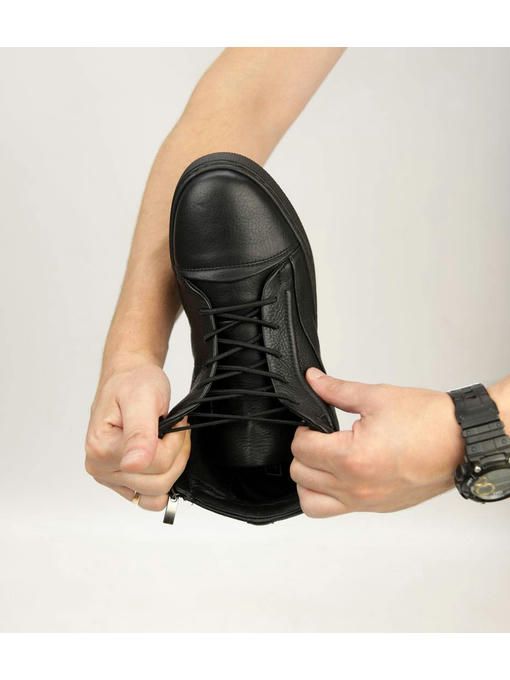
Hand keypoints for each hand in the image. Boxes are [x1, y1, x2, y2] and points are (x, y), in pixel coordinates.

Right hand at [85, 362, 189, 510]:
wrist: (128, 378)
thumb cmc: (133, 383)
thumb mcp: (142, 399)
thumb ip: (139, 433)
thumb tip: (133, 464)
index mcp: (101, 449)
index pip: (153, 465)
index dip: (174, 443)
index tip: (175, 421)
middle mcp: (100, 467)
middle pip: (157, 483)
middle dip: (176, 454)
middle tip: (174, 428)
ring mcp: (110, 477)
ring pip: (155, 494)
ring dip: (172, 467)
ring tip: (168, 440)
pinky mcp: (121, 482)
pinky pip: (148, 498)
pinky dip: (163, 480)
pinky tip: (163, 457)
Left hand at [290, 368, 464, 516]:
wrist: (462, 441)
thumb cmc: (429, 422)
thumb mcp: (376, 397)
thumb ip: (336, 390)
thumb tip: (314, 381)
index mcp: (352, 458)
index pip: (301, 450)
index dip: (302, 431)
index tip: (313, 424)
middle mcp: (356, 487)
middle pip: (301, 476)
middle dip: (304, 453)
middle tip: (319, 438)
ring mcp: (366, 502)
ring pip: (312, 503)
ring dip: (309, 481)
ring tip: (324, 460)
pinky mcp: (377, 508)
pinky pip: (337, 510)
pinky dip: (329, 495)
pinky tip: (340, 474)